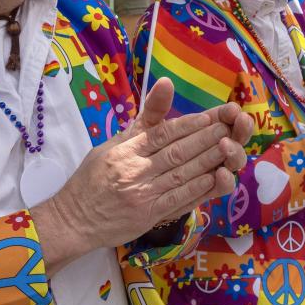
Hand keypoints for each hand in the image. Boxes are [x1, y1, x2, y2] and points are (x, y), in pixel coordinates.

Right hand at [48, 79, 251, 249]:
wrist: (73, 220)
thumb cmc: (92, 179)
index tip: (212, 116)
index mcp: (125, 151)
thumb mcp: (110, 145)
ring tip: (231, 148)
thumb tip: (166, 84)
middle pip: (178, 152)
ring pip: (182, 174)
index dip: (190, 124)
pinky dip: (199, 189)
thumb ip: (142, 122)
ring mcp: (142, 195)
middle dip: (208, 138)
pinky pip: (179, 200)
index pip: (163, 134)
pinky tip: (216, 178)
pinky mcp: (148, 216)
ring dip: (210, 160)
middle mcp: (134, 170)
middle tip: (230, 127)